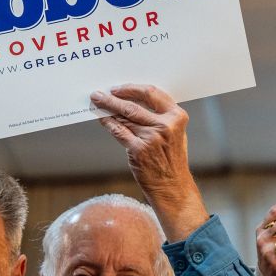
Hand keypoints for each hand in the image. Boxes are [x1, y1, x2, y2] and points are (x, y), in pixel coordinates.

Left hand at [90, 84, 207, 240]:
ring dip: (108, 110)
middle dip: (112, 98)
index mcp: (177, 116)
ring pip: (124, 118)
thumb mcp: (174, 133)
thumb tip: (133, 101)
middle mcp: (165, 125)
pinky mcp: (139, 150)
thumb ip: (160, 116)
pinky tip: (102, 119)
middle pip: (133, 105)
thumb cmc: (172, 160)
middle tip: (99, 94)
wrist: (172, 186)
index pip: (151, 93)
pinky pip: (119, 132)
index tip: (118, 89)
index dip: (131, 89)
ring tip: (97, 105)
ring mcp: (151, 138)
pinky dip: (108, 124)